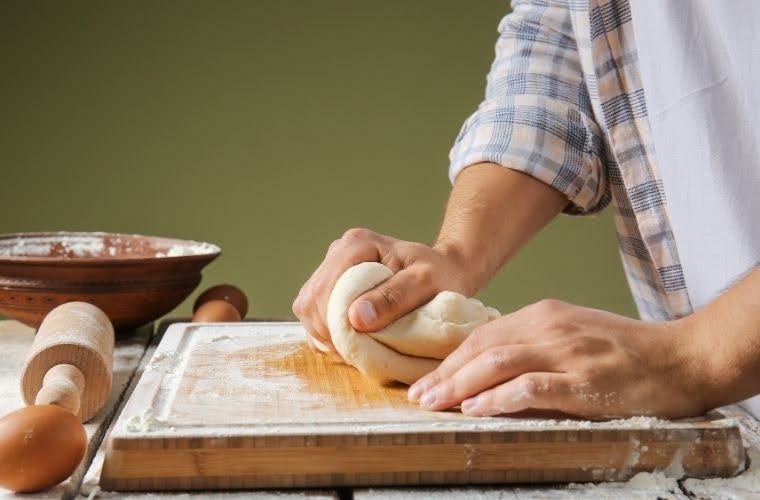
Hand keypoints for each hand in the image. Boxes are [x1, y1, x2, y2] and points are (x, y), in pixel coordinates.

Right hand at [292, 228, 473, 354]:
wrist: (447, 269)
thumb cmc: (442, 275)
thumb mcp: (426, 284)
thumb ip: (394, 297)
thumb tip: (356, 318)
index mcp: (357, 245)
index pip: (325, 289)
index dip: (333, 323)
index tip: (355, 346)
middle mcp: (339, 250)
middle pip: (311, 299)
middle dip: (328, 331)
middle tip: (355, 351)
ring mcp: (333, 266)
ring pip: (309, 308)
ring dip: (326, 333)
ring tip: (354, 346)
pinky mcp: (333, 283)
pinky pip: (315, 313)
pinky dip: (327, 331)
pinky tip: (349, 339)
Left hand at [408, 299, 709, 418]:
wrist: (681, 356)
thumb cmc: (625, 350)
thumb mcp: (572, 333)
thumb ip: (533, 344)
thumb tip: (491, 365)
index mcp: (543, 315)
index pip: (483, 335)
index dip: (450, 359)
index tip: (427, 380)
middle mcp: (549, 328)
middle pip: (482, 348)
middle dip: (445, 373)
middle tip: (419, 396)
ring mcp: (567, 354)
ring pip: (499, 363)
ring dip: (461, 384)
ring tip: (436, 404)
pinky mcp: (585, 382)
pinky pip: (532, 387)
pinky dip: (500, 398)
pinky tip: (477, 409)